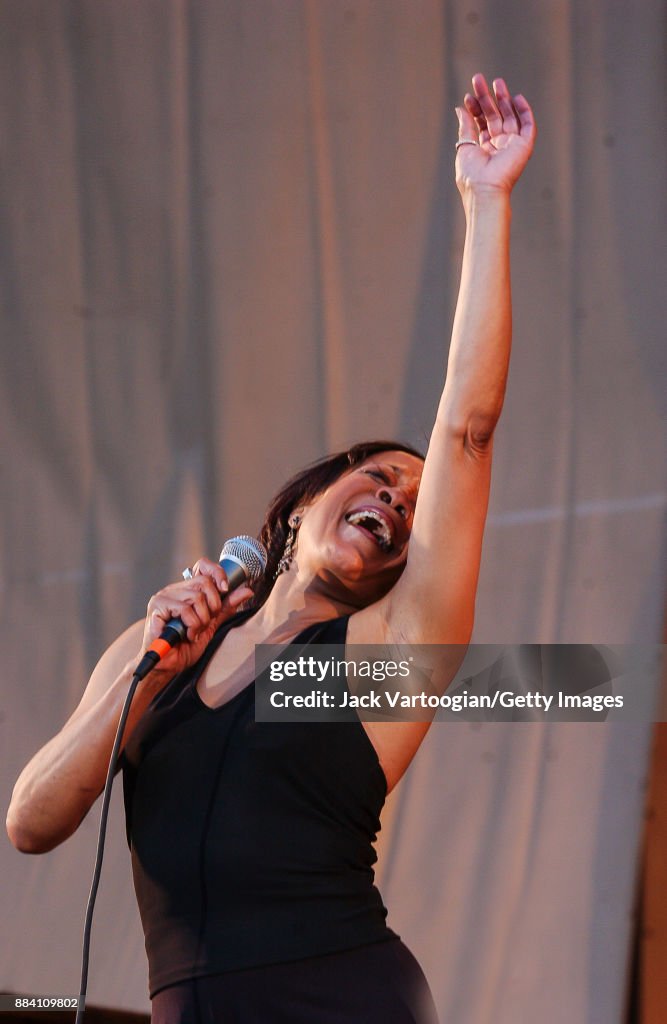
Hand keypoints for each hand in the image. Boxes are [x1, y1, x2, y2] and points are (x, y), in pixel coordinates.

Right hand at [140, 557, 253, 677]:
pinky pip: (184, 609)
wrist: (168, 666)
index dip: (217, 573)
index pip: (203, 567)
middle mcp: (174, 589)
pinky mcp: (157, 606)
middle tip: (206, 623)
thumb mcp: (212, 624)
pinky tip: (186, 635)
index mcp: (186, 590)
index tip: (225, 589)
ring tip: (194, 633)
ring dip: (201, 620)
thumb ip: (225, 607)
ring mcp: (164, 596)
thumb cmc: (185, 647)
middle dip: (213, 606)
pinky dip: (191, 625)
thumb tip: (246, 590)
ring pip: (196, 597)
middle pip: (204, 582)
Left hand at [455, 73, 535, 196]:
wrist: (484, 189)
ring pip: (510, 117)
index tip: (468, 97)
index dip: (475, 109)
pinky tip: (517, 97)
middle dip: (487, 98)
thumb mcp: (465, 147)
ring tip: (497, 82)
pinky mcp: (524, 146)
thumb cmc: (471, 175)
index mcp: (485, 149)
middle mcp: (499, 146)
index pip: (482, 123)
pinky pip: (527, 125)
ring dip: (504, 99)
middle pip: (495, 116)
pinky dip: (524, 111)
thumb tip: (460, 109)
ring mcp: (512, 146)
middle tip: (479, 79)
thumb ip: (466, 127)